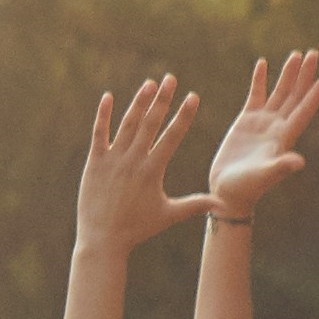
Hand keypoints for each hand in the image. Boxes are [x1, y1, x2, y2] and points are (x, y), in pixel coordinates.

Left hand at [72, 74, 215, 258]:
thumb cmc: (138, 229)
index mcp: (153, 170)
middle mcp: (133, 161)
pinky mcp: (94, 163)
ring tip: (149, 84)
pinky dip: (102, 115)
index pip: (172, 136)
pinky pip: (98, 134)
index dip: (183, 115)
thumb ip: (195, 205)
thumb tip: (223, 203)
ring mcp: (112, 160)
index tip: (193, 96)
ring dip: (138, 102)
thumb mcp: (169, 215)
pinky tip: (107, 97)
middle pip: (150, 123)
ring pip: (127, 125)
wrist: (102, 240)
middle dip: (162, 99)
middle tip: (171, 77)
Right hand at [205, 50, 318, 220]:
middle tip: (314, 53)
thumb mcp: (263, 176)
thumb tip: (298, 162)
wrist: (228, 192)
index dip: (317, 92)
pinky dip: (259, 80)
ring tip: (296, 54)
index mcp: (285, 136)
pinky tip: (262, 64)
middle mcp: (277, 126)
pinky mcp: (245, 121)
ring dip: (288, 74)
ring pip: (279, 92)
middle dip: (305, 74)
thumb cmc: (246, 188)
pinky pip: (255, 95)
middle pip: (296, 95)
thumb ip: (280, 167)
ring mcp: (262, 122)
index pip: (305, 109)